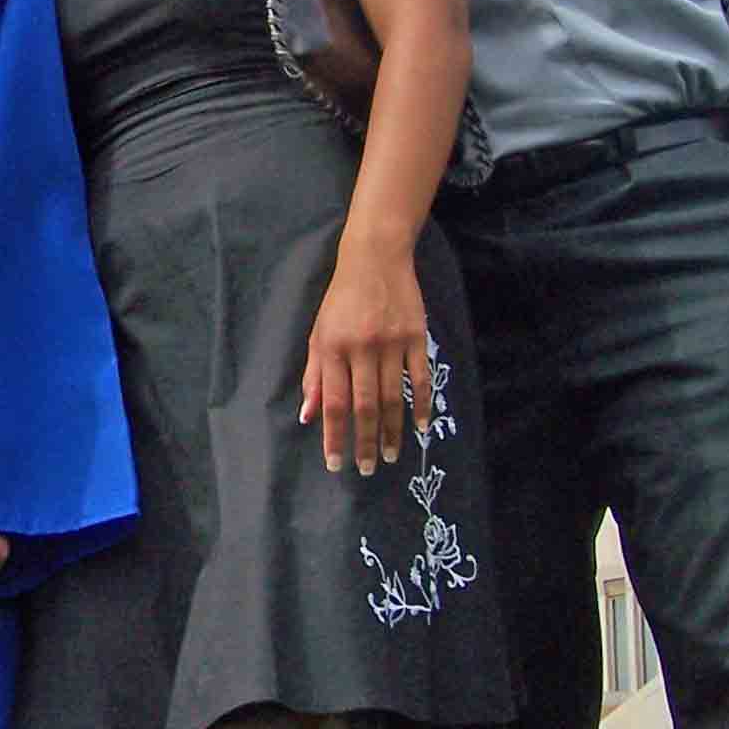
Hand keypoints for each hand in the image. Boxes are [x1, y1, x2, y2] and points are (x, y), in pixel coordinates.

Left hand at [301, 241, 431, 477]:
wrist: (375, 260)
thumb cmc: (341, 301)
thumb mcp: (319, 334)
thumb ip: (313, 375)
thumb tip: (307, 416)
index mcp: (333, 349)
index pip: (332, 402)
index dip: (334, 436)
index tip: (336, 464)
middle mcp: (361, 348)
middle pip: (364, 406)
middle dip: (365, 442)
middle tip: (368, 469)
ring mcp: (391, 343)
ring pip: (393, 397)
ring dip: (393, 432)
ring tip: (391, 456)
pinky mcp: (416, 337)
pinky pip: (421, 378)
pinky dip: (421, 404)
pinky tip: (420, 427)